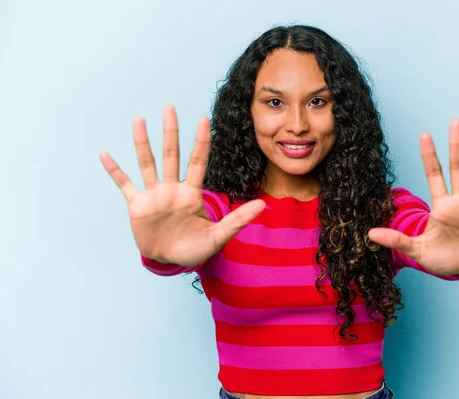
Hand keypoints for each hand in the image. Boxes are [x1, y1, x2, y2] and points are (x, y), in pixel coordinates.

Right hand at [99, 105, 264, 265]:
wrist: (170, 261)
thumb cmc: (195, 249)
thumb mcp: (218, 236)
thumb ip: (238, 220)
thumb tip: (263, 206)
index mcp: (192, 193)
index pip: (197, 161)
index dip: (200, 142)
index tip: (204, 120)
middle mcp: (172, 188)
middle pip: (171, 154)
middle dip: (171, 132)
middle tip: (169, 107)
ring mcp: (153, 195)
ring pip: (147, 163)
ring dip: (142, 142)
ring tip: (138, 119)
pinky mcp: (137, 205)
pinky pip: (124, 184)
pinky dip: (115, 170)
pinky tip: (105, 154)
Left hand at [368, 120, 458, 275]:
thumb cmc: (440, 259)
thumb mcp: (417, 249)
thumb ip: (396, 240)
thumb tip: (369, 234)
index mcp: (441, 205)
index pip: (434, 174)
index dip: (429, 155)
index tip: (424, 135)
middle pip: (457, 167)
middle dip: (456, 145)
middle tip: (455, 122)